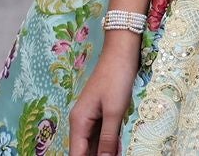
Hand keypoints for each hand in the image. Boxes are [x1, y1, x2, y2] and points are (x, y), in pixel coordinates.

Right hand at [68, 40, 139, 154]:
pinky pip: (101, 135)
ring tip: (116, 154)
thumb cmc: (117, 78)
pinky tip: (117, 149)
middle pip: (83, 150)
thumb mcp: (114, 111)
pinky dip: (107, 144)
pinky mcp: (101, 113)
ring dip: (102, 152)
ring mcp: (91, 117)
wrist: (122, 52)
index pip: (76, 154)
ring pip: (92, 144)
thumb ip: (108, 138)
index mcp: (79, 122)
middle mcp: (81, 122)